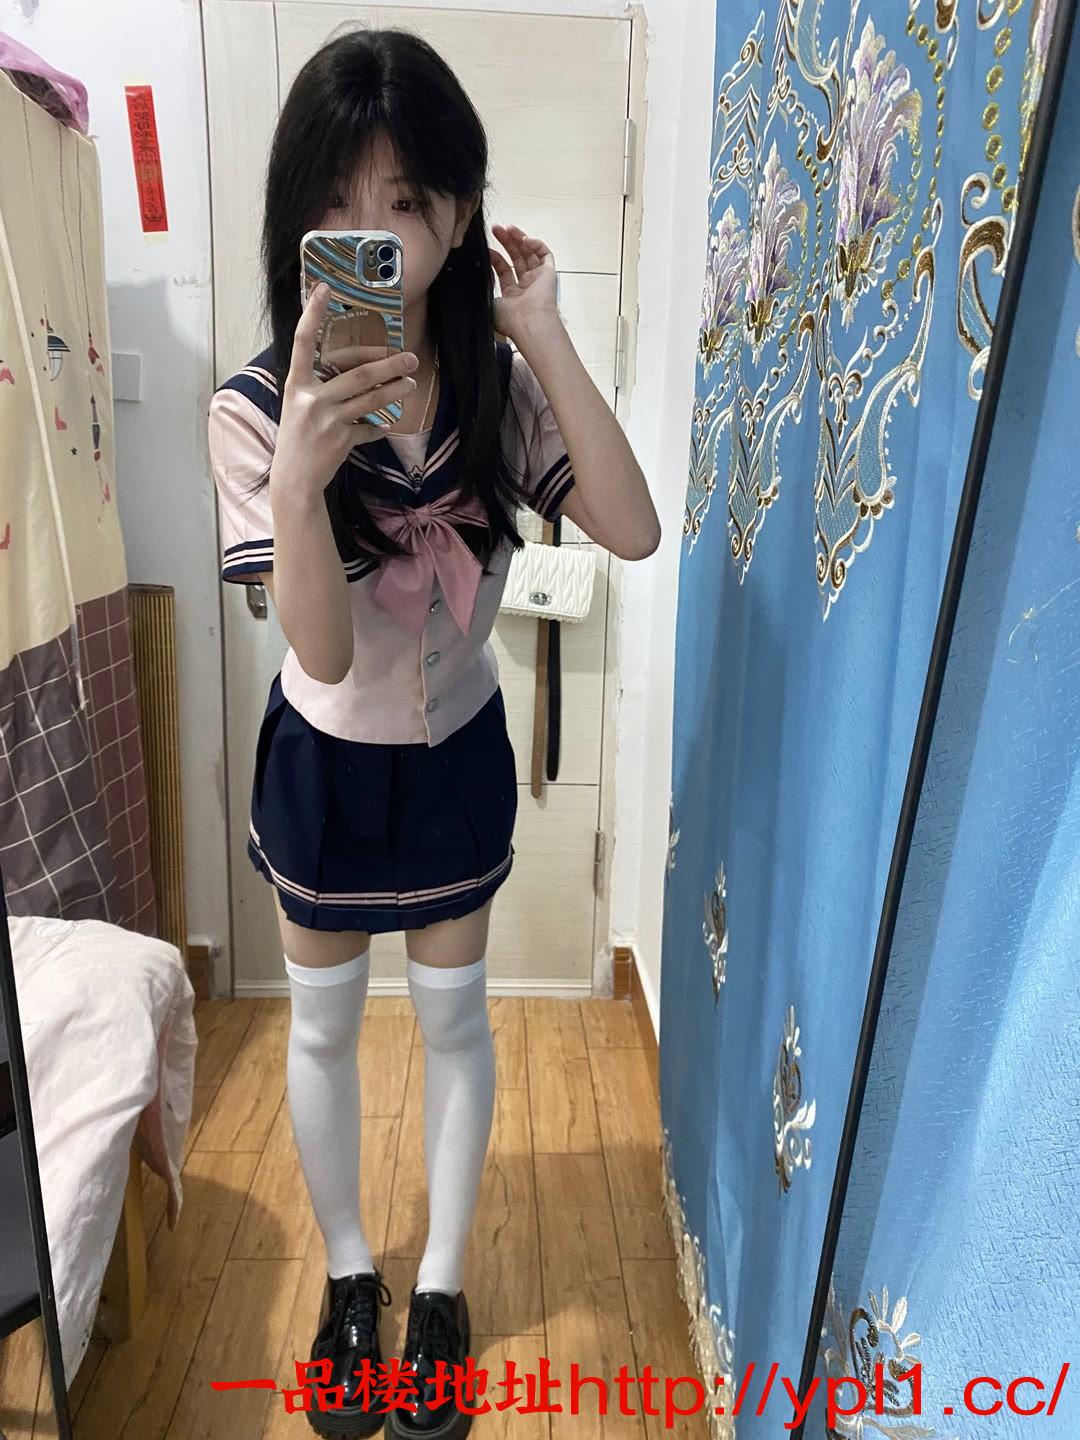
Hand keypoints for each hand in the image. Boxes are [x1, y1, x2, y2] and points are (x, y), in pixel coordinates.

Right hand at [271, 284, 418, 500]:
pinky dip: (378, 426)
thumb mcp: (299, 407)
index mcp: (296, 384)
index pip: (302, 341)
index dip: (312, 314)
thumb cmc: (297, 439)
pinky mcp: (341, 439)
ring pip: (370, 398)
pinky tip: (385, 425)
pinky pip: (369, 427)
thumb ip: (318, 387)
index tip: (324, 288)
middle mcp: (311, 397)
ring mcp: (327, 419)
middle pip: (357, 373)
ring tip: (412, 383)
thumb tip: (349, 371)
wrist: (294, 479)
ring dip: (395, 390)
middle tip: (409, 357)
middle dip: (388, 364)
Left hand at [489, 225, 560, 342]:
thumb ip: (482, 288)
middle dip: (506, 242)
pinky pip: (545, 254)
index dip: (495, 258)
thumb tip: (472, 274)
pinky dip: (536, 244)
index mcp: (513, 297)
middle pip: (516, 258)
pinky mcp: (550, 274)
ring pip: (529, 253)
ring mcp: (538, 280)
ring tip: (507, 228)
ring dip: (519, 238)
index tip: (485, 249)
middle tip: (496, 230)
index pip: (504, 270)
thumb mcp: (488, 303)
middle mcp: (527, 287)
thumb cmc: (510, 321)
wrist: (528, 324)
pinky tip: (524, 239)